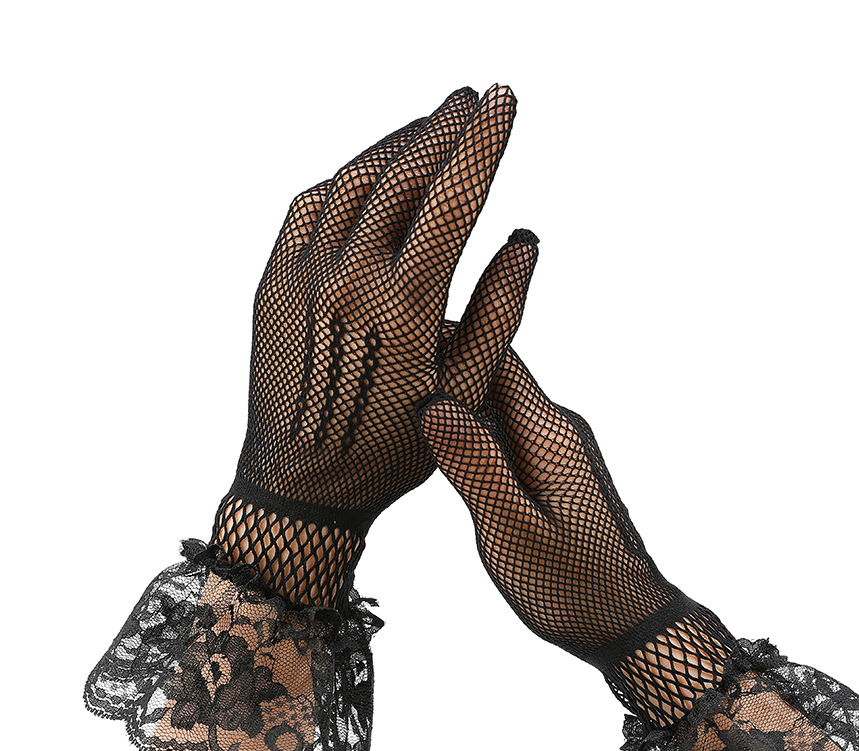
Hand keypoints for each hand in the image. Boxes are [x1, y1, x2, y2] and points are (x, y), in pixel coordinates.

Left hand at [217, 83, 536, 605]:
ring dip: (396, 146)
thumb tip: (524, 243)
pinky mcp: (273, 282)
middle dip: (444, 128)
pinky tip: (368, 173)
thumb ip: (496, 316)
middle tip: (471, 98)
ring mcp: (303, 275)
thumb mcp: (460, 395)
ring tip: (429, 126)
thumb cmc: (391, 447)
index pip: (453, 198)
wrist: (302, 483)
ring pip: (354, 182)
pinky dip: (345, 180)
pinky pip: (308, 208)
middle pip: (403, 174)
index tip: (503, 100)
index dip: (483, 142)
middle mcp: (348, 277)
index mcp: (404, 305)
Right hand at [418, 343, 858, 750]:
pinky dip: (470, 431)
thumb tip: (434, 402)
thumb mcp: (511, 531)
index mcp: (548, 434)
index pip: (496, 355)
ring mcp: (556, 449)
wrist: (628, 622)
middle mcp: (556, 429)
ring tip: (396, 400)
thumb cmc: (574, 586)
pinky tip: (437, 446)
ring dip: (453, 400)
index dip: (447, 336)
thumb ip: (474, 465)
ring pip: (496, 403)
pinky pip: (505, 432)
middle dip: (443, 364)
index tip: (395, 332)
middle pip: (494, 372)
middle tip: (381, 364)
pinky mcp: (552, 470)